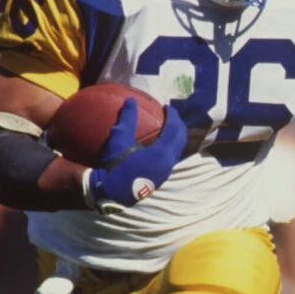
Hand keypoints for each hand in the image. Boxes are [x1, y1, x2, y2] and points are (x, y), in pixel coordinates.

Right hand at [84, 99, 186, 213]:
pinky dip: (169, 146)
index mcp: (162, 153)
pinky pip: (171, 157)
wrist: (113, 192)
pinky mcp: (161, 177)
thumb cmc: (116, 166)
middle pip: (181, 139)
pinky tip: (158, 144)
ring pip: (178, 149)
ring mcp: (166, 171)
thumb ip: (127, 119)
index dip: (173, 115)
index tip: (168, 106)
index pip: (175, 129)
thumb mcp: (119, 140)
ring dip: (175, 136)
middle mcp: (169, 162)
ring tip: (167, 128)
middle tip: (170, 115)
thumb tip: (130, 100)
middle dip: (178, 125)